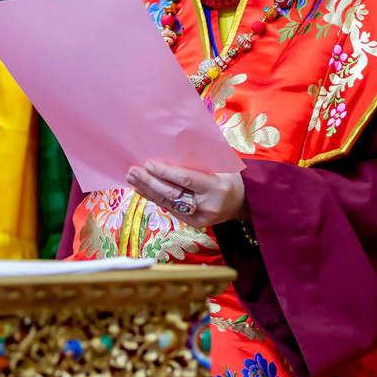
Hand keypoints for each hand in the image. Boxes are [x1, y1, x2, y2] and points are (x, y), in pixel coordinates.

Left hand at [125, 161, 245, 228]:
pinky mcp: (194, 225)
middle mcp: (207, 206)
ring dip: (147, 190)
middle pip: (172, 194)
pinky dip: (154, 199)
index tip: (148, 163)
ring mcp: (200, 218)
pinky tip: (142, 190)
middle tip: (133, 171)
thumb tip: (169, 151)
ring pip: (168, 204)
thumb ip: (198, 162)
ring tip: (131, 179)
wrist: (245, 202)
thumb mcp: (220, 166)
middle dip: (150, 182)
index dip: (165, 172)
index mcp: (216, 187)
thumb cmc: (230, 177)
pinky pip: (170, 210)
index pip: (186, 180)